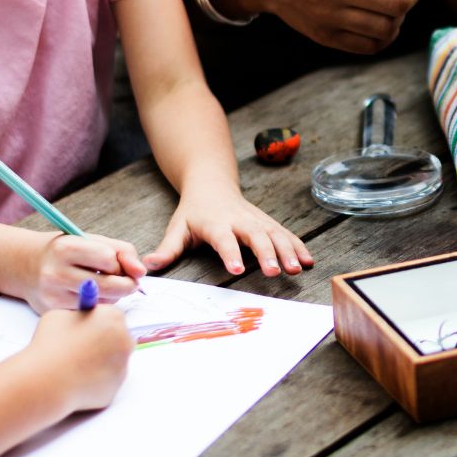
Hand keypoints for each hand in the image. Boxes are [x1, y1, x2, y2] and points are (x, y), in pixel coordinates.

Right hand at [23, 233, 145, 310]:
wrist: (28, 267)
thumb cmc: (67, 252)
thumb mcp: (92, 241)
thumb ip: (123, 252)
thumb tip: (141, 272)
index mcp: (66, 248)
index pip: (108, 258)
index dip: (117, 262)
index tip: (114, 262)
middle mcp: (56, 273)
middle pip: (109, 285)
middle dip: (125, 284)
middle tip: (125, 281)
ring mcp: (53, 297)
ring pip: (103, 303)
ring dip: (112, 297)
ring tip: (102, 286)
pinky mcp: (54, 314)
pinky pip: (90, 314)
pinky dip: (97, 307)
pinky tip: (89, 297)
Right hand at [27, 305, 132, 412]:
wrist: (46, 381)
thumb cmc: (50, 345)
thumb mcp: (58, 316)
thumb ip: (77, 315)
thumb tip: (80, 319)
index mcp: (113, 317)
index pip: (112, 316)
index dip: (97, 322)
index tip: (86, 329)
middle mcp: (124, 340)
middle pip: (118, 338)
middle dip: (103, 342)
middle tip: (82, 348)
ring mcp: (122, 366)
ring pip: (114, 361)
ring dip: (100, 362)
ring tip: (75, 366)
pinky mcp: (115, 388)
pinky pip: (107, 381)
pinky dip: (96, 381)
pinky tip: (78, 381)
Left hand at [145, 185, 313, 277]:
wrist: (212, 183)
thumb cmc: (194, 211)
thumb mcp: (178, 228)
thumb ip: (168, 248)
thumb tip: (149, 266)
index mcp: (216, 223)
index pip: (224, 239)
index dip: (231, 253)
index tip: (237, 270)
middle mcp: (240, 220)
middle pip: (256, 235)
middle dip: (267, 253)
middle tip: (276, 272)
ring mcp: (257, 220)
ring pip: (275, 233)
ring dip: (288, 250)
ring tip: (297, 269)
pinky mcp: (268, 222)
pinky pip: (285, 234)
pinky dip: (298, 246)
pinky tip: (308, 261)